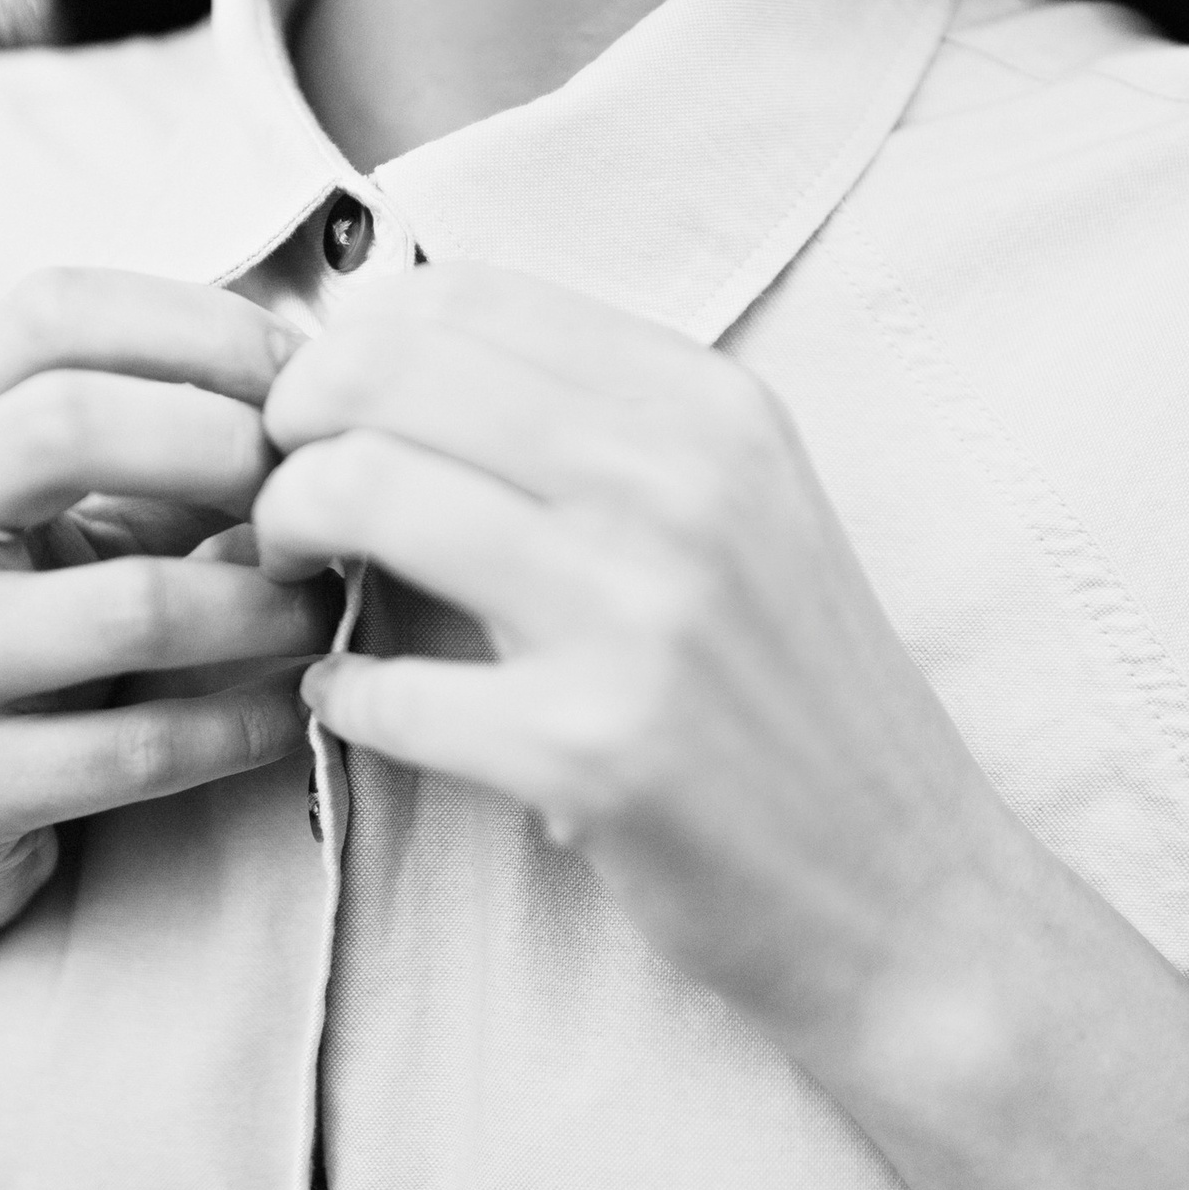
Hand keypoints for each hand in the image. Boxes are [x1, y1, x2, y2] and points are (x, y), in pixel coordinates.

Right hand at [0, 268, 338, 961]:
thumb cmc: (15, 653)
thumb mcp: (60, 530)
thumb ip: (161, 453)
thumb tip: (325, 397)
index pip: (50, 313)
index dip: (201, 329)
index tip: (303, 382)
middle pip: (67, 425)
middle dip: (227, 448)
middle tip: (310, 500)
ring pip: (132, 605)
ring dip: (265, 605)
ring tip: (322, 610)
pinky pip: (138, 748)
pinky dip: (245, 725)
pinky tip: (293, 712)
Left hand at [251, 263, 1022, 1061]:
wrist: (907, 891)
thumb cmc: (794, 703)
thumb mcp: (737, 516)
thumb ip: (596, 435)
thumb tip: (393, 368)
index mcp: (712, 409)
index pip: (466, 298)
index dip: (354, 345)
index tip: (327, 411)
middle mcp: (683, 485)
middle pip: (394, 376)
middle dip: (292, 429)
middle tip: (281, 492)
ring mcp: (642, 616)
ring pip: (368, 494)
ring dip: (287, 533)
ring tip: (294, 579)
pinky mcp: (597, 750)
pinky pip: (387, 686)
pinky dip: (339, 691)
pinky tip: (353, 700)